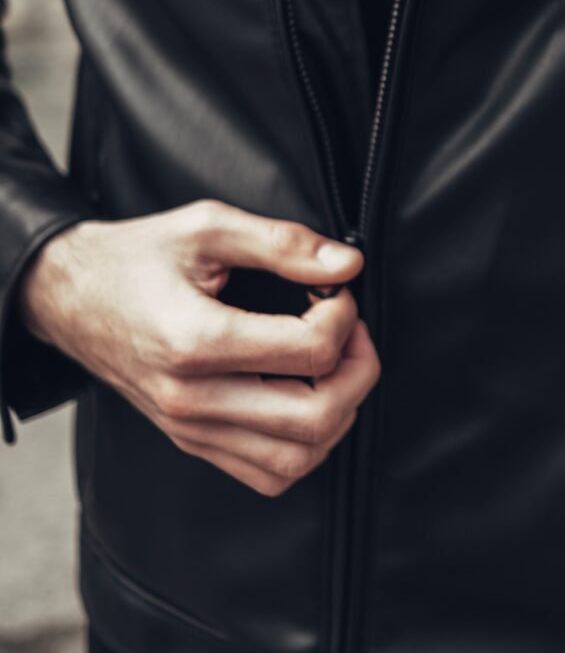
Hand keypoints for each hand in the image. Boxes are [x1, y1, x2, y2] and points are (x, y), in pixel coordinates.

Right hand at [17, 200, 379, 496]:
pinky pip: (270, 474)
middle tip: (351, 330)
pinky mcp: (193, 441)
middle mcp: (192, 399)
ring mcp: (191, 428)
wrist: (69, 297)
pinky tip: (308, 396)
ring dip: (340, 411)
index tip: (334, 287)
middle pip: (316, 418)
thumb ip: (283, 243)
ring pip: (298, 458)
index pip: (310, 351)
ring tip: (334, 364)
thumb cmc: (138, 258)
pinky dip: (308, 445)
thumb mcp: (208, 227)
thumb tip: (349, 264)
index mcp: (194, 341)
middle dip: (358, 370)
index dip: (344, 314)